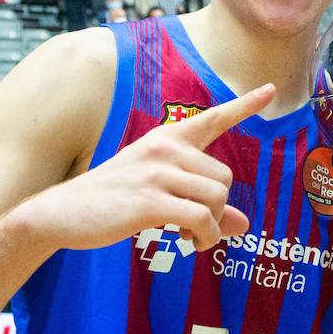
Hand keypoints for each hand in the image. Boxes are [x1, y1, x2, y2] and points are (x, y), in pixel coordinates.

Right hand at [17, 84, 272, 251]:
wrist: (60, 214)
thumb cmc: (112, 202)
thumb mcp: (158, 195)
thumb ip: (203, 206)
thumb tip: (243, 225)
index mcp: (166, 140)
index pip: (212, 118)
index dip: (245, 105)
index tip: (271, 89)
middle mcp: (164, 149)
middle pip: (224, 178)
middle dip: (217, 208)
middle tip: (195, 227)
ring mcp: (156, 173)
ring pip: (216, 199)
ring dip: (211, 227)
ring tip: (191, 237)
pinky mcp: (149, 201)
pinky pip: (200, 220)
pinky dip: (204, 238)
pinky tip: (189, 244)